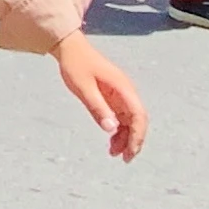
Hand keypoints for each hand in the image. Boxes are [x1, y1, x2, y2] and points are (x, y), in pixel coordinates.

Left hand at [54, 28, 146, 160]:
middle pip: (138, 120)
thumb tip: (111, 129)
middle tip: (125, 159)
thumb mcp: (83, 88)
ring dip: (126, 138)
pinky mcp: (113, 97)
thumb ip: (97, 107)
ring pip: (130, 121)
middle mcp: (126, 92)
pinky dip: (118, 131)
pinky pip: (121, 117)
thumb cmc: (76, 65)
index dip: (138, 135)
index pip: (138, 115)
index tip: (131, 152)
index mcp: (122, 88)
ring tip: (113, 153)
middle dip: (134, 140)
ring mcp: (120, 94)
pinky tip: (111, 142)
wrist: (70, 49)